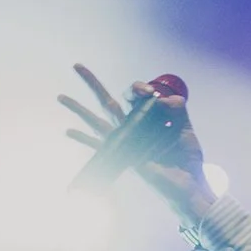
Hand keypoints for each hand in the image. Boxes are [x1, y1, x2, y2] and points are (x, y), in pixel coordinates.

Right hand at [59, 64, 210, 223]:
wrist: (189, 183)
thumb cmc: (186, 158)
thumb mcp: (185, 127)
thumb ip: (176, 109)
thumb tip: (162, 98)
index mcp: (146, 119)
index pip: (134, 96)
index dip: (137, 88)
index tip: (147, 91)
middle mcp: (132, 128)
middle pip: (108, 101)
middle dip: (92, 84)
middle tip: (77, 66)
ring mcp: (125, 142)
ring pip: (96, 121)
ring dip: (78, 109)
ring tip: (60, 97)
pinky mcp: (124, 157)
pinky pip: (99, 146)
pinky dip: (84, 139)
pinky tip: (68, 132)